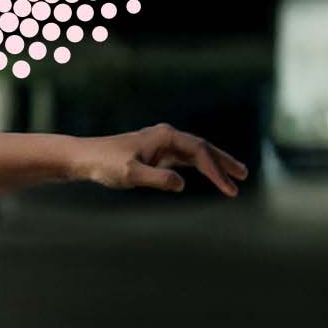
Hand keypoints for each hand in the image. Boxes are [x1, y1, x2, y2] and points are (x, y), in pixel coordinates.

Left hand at [73, 123, 249, 195]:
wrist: (83, 158)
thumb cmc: (105, 164)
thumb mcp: (130, 174)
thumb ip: (156, 179)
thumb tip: (181, 183)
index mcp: (165, 137)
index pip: (200, 152)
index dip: (216, 172)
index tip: (229, 190)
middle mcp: (166, 136)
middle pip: (203, 148)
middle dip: (224, 163)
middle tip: (244, 176)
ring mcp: (161, 144)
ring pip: (195, 154)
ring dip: (214, 165)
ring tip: (234, 177)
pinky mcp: (154, 153)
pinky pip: (184, 159)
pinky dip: (198, 167)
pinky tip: (206, 174)